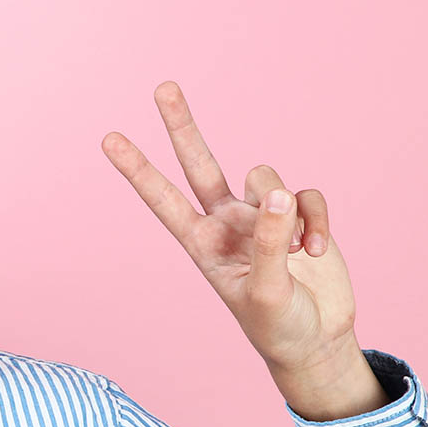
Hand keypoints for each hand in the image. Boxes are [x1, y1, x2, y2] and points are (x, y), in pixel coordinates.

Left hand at [101, 82, 384, 417]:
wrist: (317, 340)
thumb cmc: (278, 325)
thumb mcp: (267, 291)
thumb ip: (268, 242)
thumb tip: (275, 192)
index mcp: (201, 243)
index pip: (162, 199)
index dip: (137, 170)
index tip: (109, 138)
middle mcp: (225, 221)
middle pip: (199, 163)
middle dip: (182, 125)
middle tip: (163, 86)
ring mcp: (261, 215)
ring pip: (265, 176)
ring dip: (288, 210)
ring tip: (297, 253)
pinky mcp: (298, 214)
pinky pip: (306, 195)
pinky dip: (317, 219)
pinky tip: (318, 252)